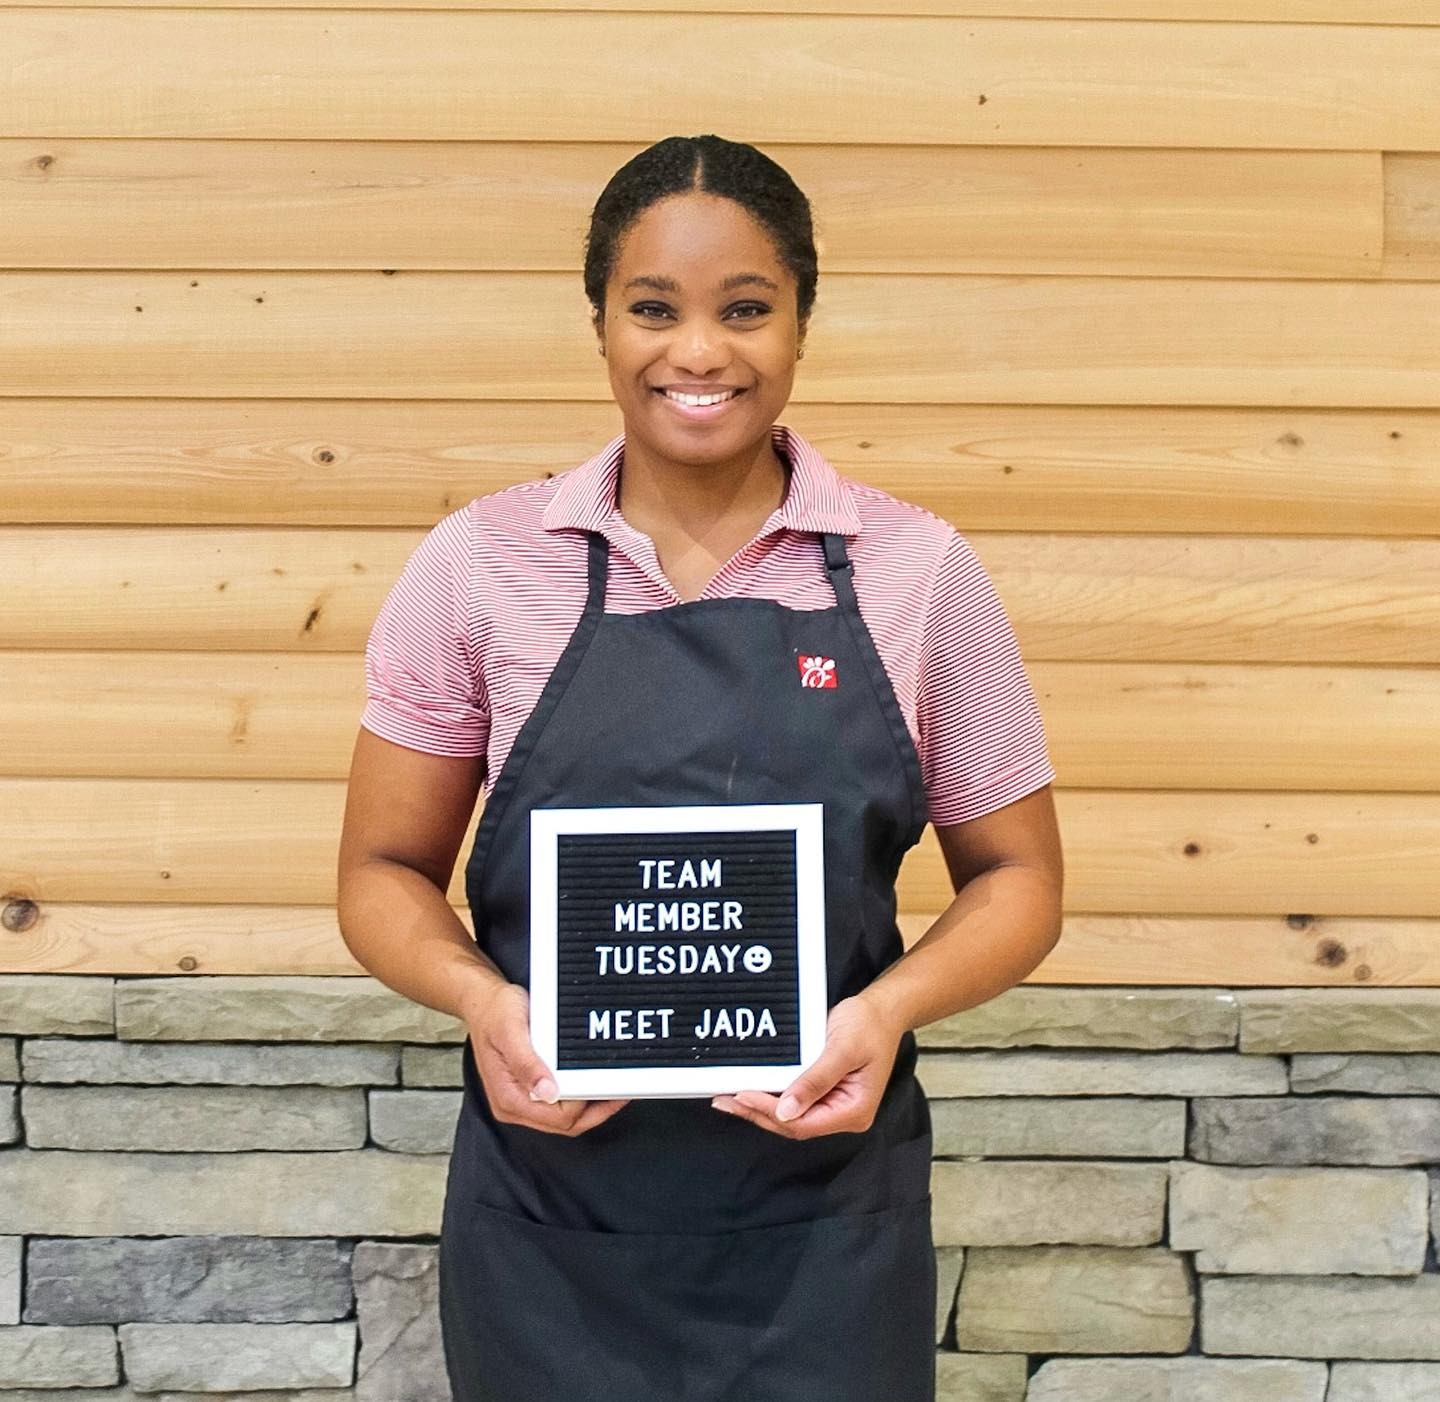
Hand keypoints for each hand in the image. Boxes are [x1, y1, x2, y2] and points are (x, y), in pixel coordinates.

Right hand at [462, 979, 628, 1135]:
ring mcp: (522, 1100)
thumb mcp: (510, 1029)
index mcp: (509, 1097)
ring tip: (615, 1089)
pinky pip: (561, 1105)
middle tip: (623, 1090)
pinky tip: (595, 1082)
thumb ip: (526, 1062)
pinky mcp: (530, 1091)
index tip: (606, 1084)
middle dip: (597, 1110)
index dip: (585, 1104)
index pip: (558, 1117)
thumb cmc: (495, 1012)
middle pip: (565, 1124)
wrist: (483, 1001)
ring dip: (592, 1107)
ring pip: (566, 1119)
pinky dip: (581, 1098)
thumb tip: (547, 1091)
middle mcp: (514, 1105)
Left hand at [710, 991, 904, 1138]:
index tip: (743, 1095)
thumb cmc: (869, 1025)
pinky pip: (793, 1099)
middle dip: (758, 1113)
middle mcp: (843, 1114)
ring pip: (790, 1115)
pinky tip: (749, 1088)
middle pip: (793, 1124)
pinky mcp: (823, 1092)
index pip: (803, 1123)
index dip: (770, 1112)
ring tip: (728, 1098)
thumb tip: (786, 1110)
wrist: (882, 1009)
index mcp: (853, 1111)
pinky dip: (770, 1095)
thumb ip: (815, 1081)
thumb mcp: (842, 1049)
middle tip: (724, 1100)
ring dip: (760, 1107)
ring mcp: (833, 1105)